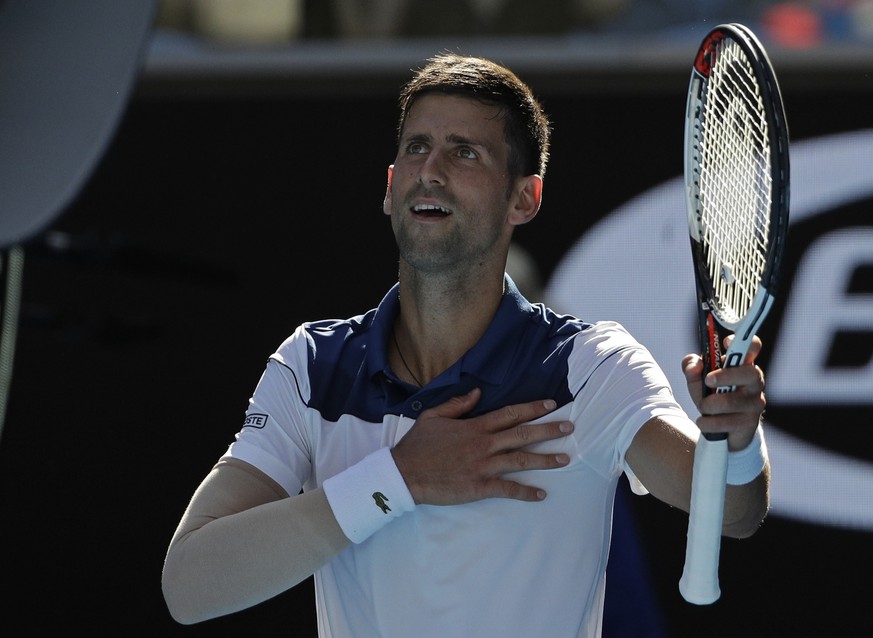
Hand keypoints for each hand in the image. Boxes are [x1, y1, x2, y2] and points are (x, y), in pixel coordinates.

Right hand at [391, 388, 572, 504]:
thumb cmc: (417, 445)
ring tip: (565, 459)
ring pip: (521, 460)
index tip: (551, 405)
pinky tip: (541, 494)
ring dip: (545, 459)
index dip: (532, 408)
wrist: (404, 473)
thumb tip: (478, 392)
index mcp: (474, 426)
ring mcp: (483, 466)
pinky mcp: (479, 486)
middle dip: (549, 430)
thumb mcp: (433, 416)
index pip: (510, 414)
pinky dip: (526, 492)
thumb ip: (457, 404)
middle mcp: (484, 444)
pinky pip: (508, 489)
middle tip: (569, 427)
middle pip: (523, 434)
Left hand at [682, 335, 766, 450]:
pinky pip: (725, 423)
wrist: (724, 430)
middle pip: (750, 373)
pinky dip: (707, 423)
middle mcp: (754, 382)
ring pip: (731, 401)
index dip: (743, 341)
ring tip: (703, 406)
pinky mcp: (750, 424)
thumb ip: (692, 367)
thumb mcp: (698, 379)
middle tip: (708, 380)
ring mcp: (755, 403)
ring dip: (709, 404)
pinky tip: (704, 422)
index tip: (726, 343)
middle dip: (726, 376)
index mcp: (743, 365)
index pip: (752, 346)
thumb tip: (695, 366)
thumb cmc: (712, 396)